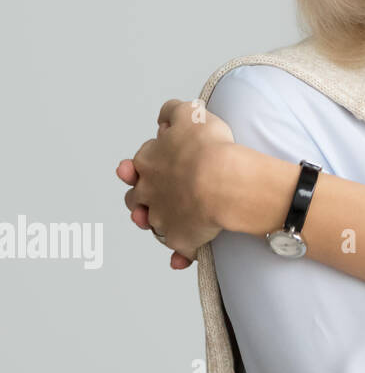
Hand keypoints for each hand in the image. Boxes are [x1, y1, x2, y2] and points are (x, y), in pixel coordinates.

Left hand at [118, 98, 235, 263]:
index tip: (156, 163)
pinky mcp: (180, 239)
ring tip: (164, 224)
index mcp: (150, 162)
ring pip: (152, 224)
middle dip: (141, 198)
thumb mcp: (191, 114)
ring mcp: (163, 218)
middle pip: (135, 198)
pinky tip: (180, 261)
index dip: (147, 164)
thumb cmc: (209, 147)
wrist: (221, 181)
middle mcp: (150, 192)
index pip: (140, 163)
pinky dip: (180, 255)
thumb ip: (174, 111)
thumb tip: (164, 117)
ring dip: (155, 224)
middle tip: (152, 196)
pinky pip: (179, 250)